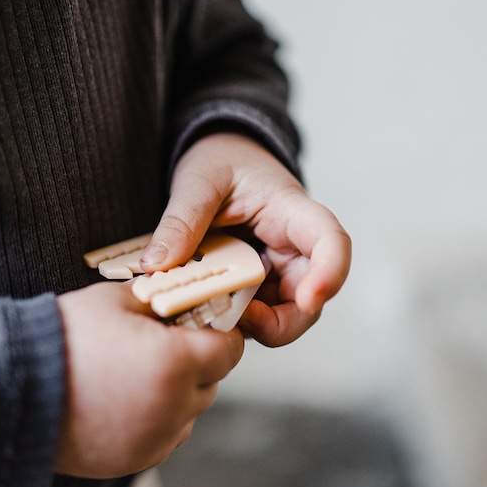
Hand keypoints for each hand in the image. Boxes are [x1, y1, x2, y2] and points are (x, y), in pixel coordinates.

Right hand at [54, 281, 243, 478]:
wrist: (13, 388)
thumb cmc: (63, 339)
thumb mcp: (115, 300)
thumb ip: (159, 299)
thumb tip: (182, 299)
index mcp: (176, 363)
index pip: (229, 349)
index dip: (220, 332)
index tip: (206, 324)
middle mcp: (173, 408)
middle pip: (211, 381)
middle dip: (196, 360)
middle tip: (165, 343)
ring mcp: (155, 439)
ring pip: (190, 412)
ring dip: (178, 392)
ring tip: (139, 372)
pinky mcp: (135, 460)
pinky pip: (165, 436)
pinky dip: (158, 418)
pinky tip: (126, 398)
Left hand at [140, 132, 350, 346]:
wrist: (219, 161)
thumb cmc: (221, 161)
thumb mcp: (198, 181)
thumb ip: (181, 220)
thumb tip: (156, 265)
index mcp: (292, 212)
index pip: (330, 242)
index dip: (330, 274)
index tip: (311, 299)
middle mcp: (294, 249)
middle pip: (311, 298)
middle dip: (283, 322)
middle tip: (243, 322)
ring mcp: (276, 272)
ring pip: (282, 315)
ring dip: (252, 326)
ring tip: (208, 313)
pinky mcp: (256, 288)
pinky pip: (251, 314)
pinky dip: (230, 320)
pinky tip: (202, 311)